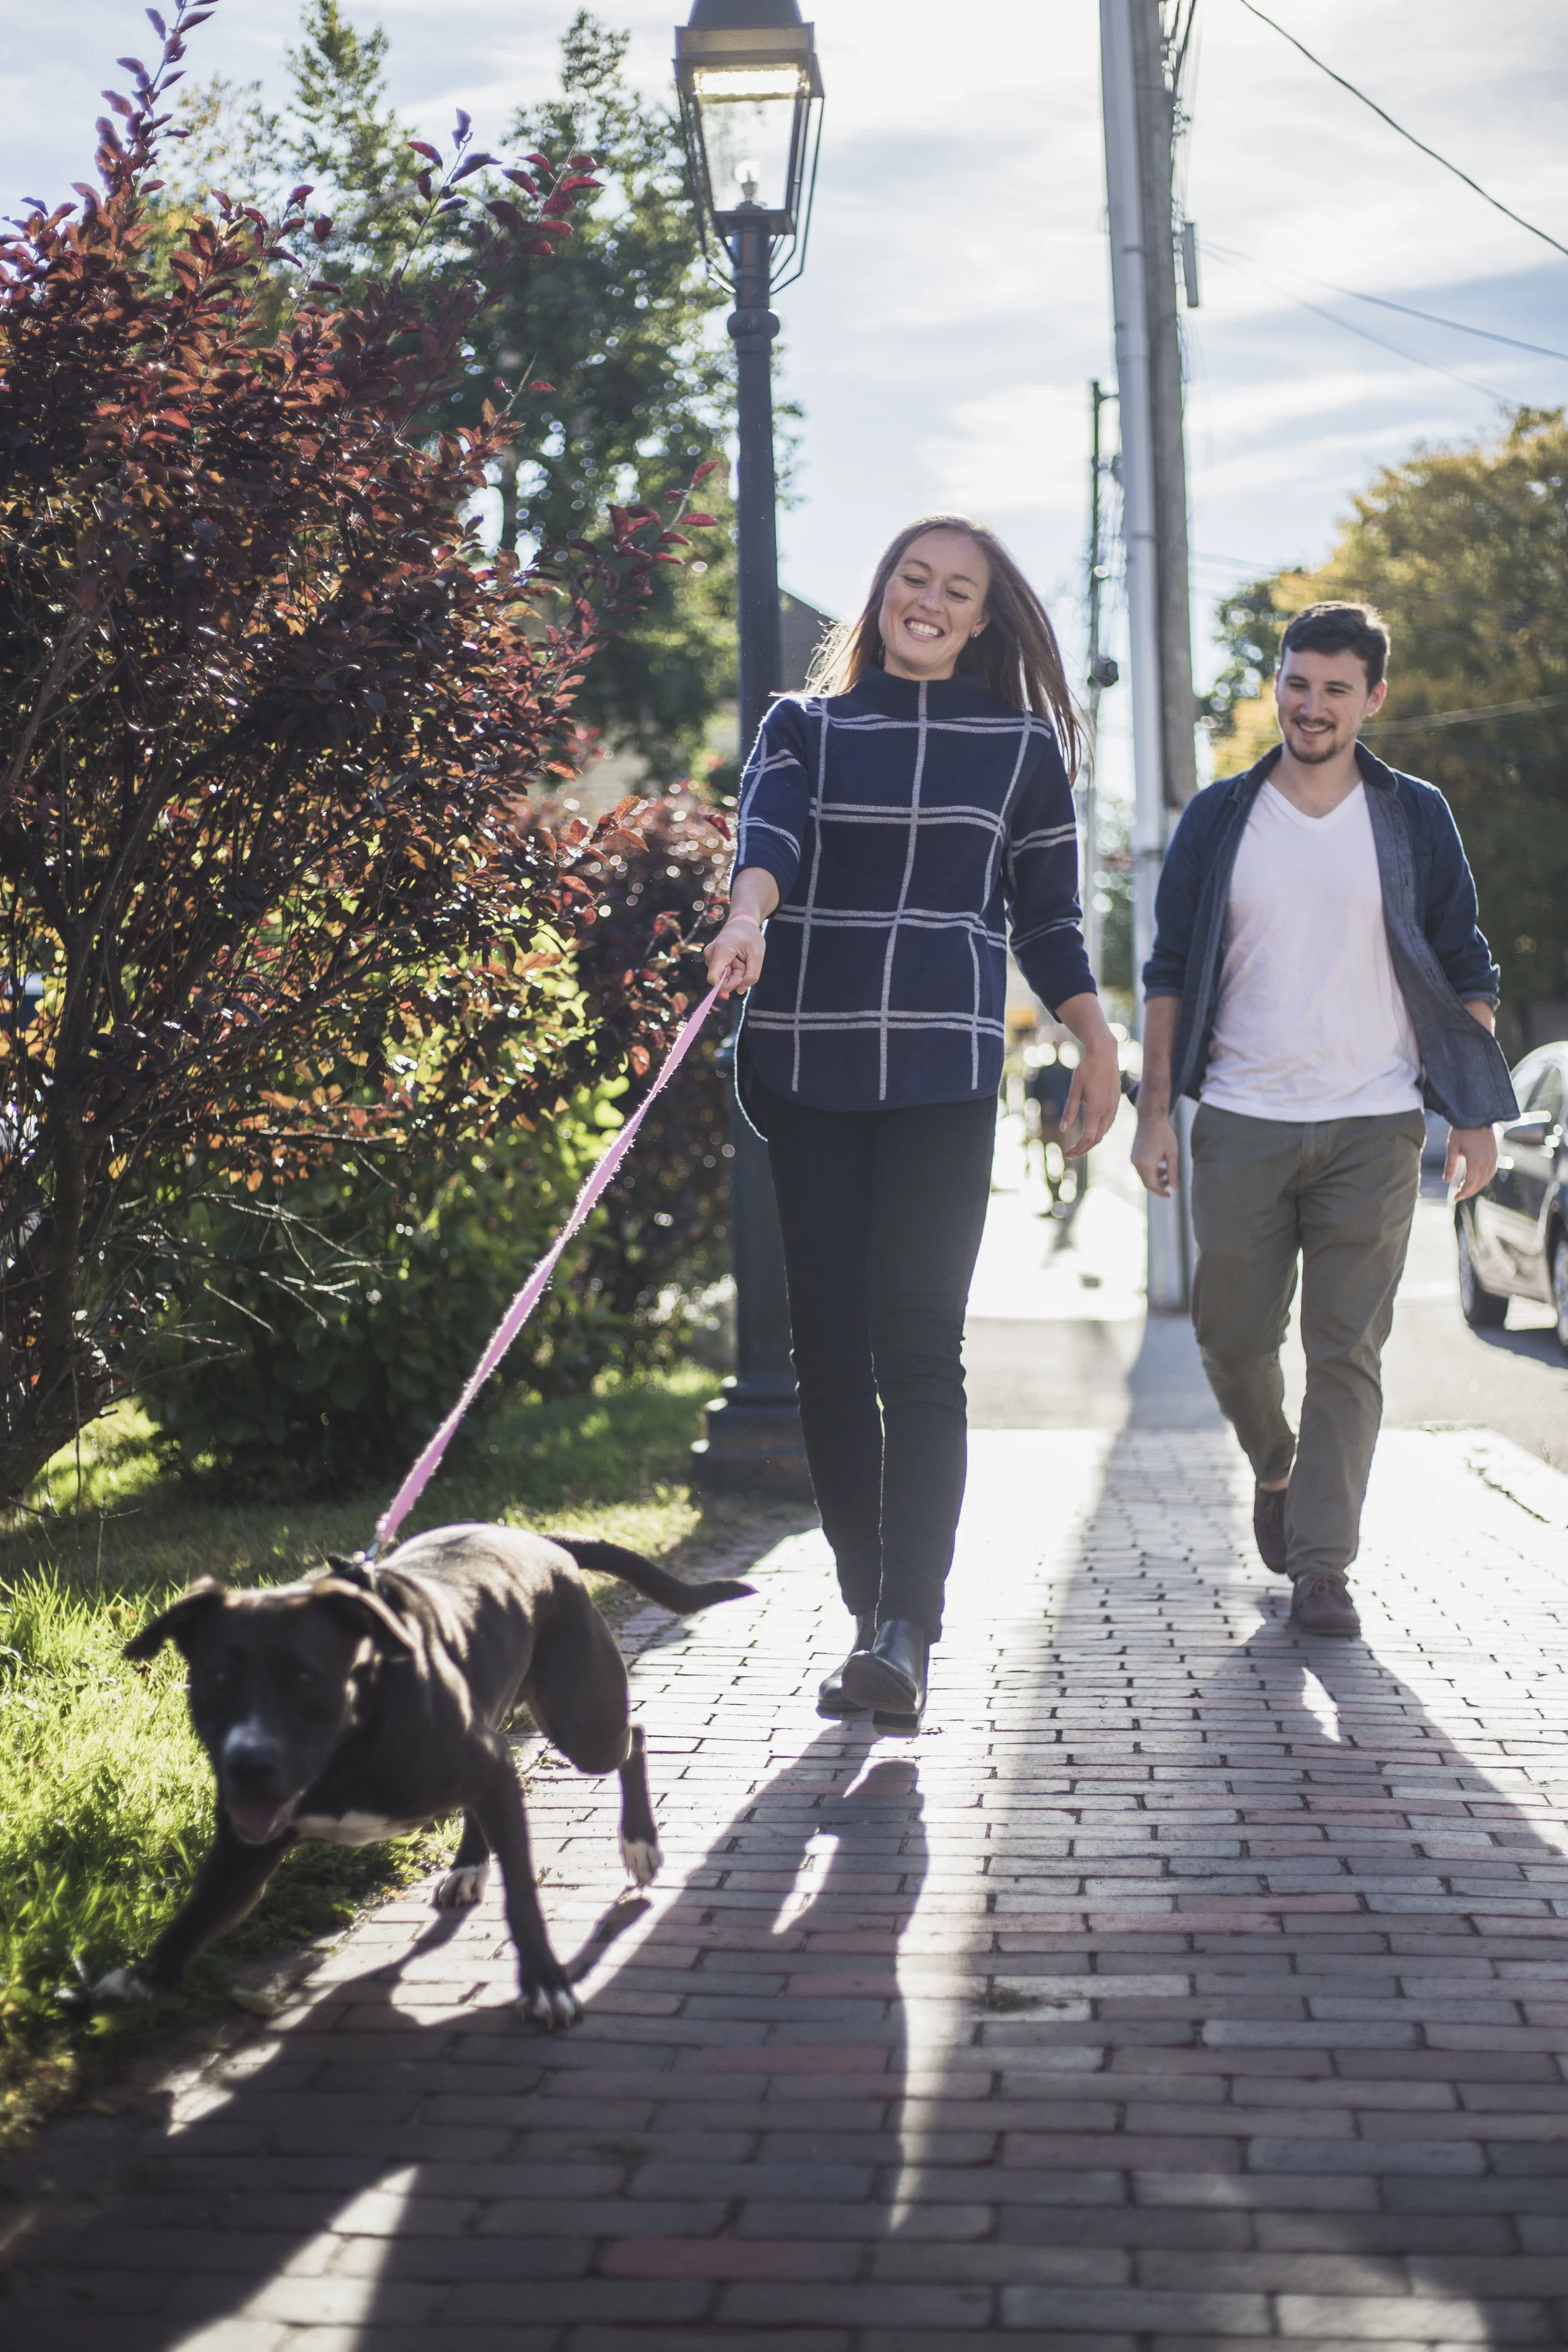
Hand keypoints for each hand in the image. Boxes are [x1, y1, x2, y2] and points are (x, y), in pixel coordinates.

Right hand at [704, 913, 764, 995]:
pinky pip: (722, 973)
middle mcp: (710, 954)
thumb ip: (752, 975)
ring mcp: (709, 957)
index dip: (728, 984)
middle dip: (736, 977)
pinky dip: (732, 970)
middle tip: (745, 963)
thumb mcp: (758, 955)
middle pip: (721, 980)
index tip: (740, 977)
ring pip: (722, 977)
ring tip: (741, 959)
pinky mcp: (711, 960)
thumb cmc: (750, 936)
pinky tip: (736, 959)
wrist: (741, 923)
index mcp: (720, 950)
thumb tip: (740, 991)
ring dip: (735, 973)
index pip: (714, 978)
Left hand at [1060, 1040, 1120, 1158]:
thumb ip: (1069, 1110)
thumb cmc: (1086, 1069)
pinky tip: (1091, 1131)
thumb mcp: (1074, 1089)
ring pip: (1104, 1132)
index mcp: (1096, 1109)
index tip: (1067, 1153)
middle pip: (1097, 1138)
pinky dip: (1099, 1132)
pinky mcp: (1116, 1103)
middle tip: (1070, 1154)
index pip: (1088, 1137)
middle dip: (1083, 1149)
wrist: (1104, 1054)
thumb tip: (1063, 1130)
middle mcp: (1108, 1110)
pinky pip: (1109, 1124)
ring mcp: (1114, 1107)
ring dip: (1092, 1141)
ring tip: (1079, 1146)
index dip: (1078, 1148)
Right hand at [1132, 1110, 1179, 1196]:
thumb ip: (1173, 1172)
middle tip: (1171, 1184)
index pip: (1153, 1186)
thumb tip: (1175, 1187)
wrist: (1150, 1117)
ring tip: (1168, 1173)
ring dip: (1155, 1178)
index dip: (1162, 1192)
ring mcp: (1134, 1159)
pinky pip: (1142, 1169)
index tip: (1170, 1195)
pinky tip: (1161, 1165)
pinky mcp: (1134, 1154)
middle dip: (1159, 1186)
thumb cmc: (1163, 1133)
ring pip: (1144, 1176)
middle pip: (1147, 1183)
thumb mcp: (1172, 1154)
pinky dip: (1151, 1171)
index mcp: (1146, 1165)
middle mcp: (1137, 1164)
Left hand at [1445, 1123, 1496, 1202]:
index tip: (1455, 1197)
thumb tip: (1446, 1181)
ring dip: (1477, 1187)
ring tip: (1465, 1190)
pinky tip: (1476, 1181)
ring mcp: (1493, 1158)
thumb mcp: (1452, 1147)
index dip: (1464, 1192)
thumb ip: (1450, 1165)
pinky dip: (1484, 1180)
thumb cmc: (1461, 1131)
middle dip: (1469, 1192)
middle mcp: (1487, 1160)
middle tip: (1458, 1196)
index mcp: (1476, 1159)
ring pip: (1486, 1179)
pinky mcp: (1495, 1155)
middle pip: (1479, 1183)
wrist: (1476, 1116)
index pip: (1471, 1182)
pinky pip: (1491, 1172)